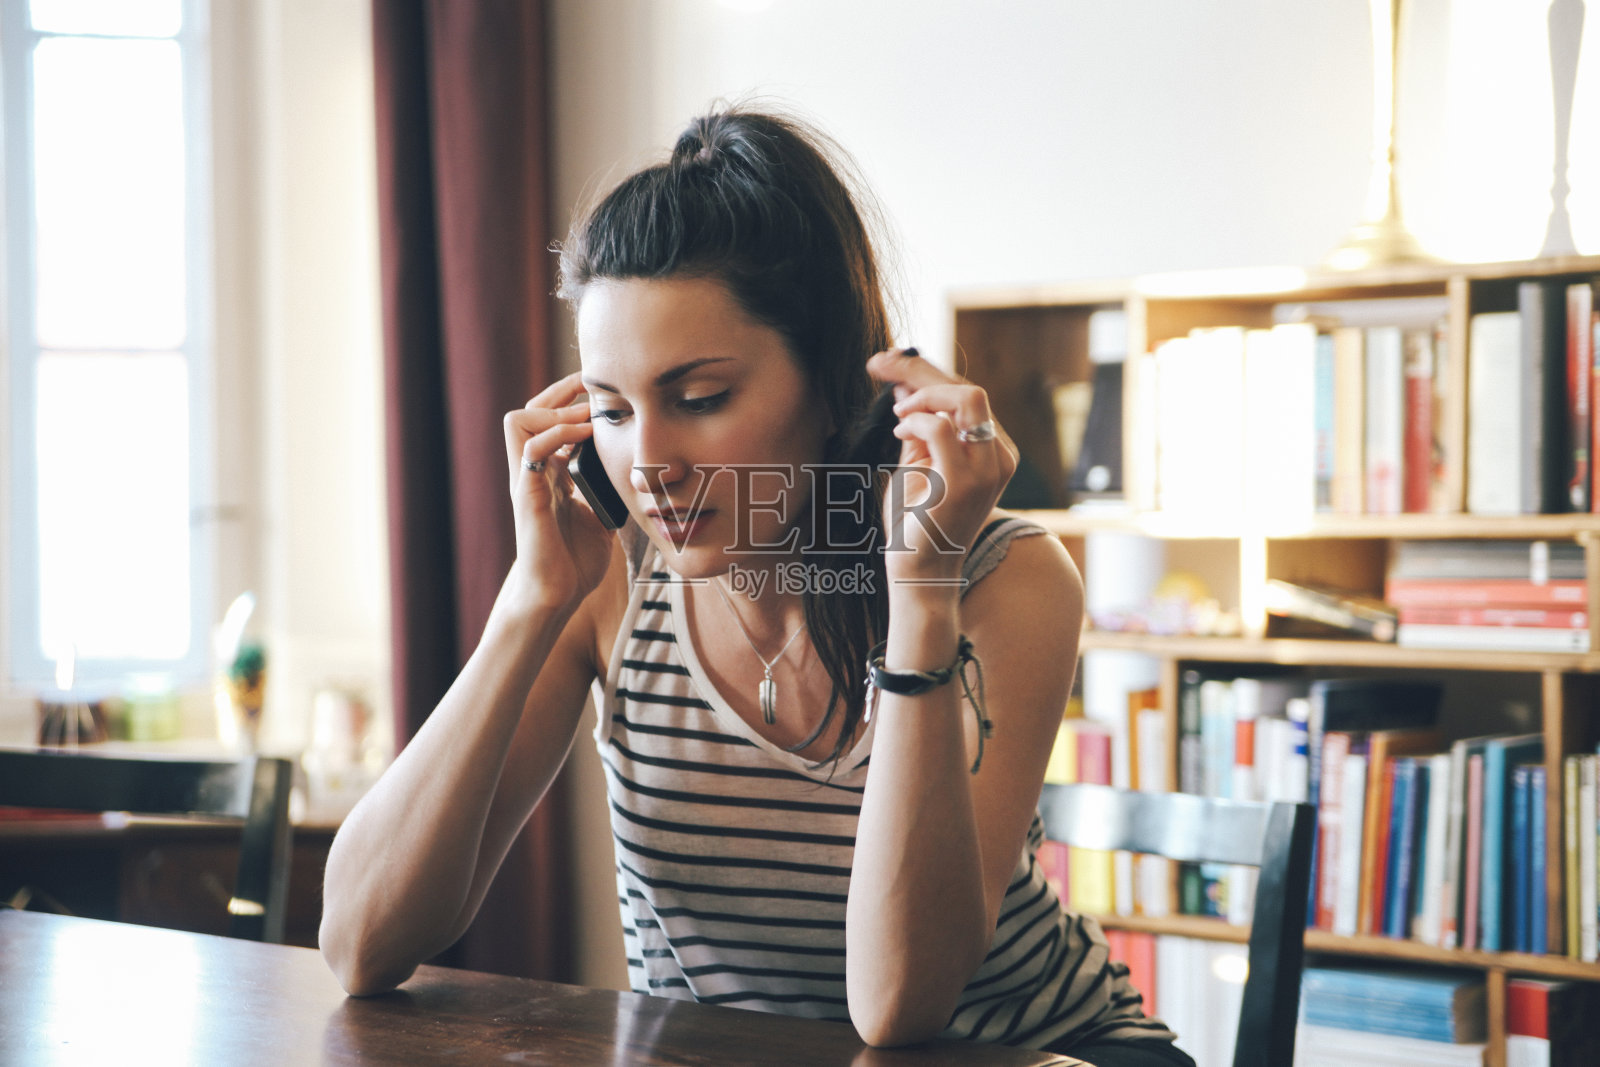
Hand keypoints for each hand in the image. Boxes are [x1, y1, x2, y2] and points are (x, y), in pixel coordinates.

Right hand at [501, 372, 615, 611]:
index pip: (547, 421)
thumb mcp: (599, 516)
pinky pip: (530, 450)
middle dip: (559, 392)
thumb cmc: (575, 561)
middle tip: (590, 385)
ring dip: (554, 410)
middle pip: (528, 411)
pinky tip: (583, 434)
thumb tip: (634, 475)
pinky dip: (555, 434)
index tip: (600, 390)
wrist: (557, 594)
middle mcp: (533, 471)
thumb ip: (606, 491)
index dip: (569, 401)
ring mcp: (527, 481)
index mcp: (549, 474)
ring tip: (587, 415)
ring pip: (518, 421)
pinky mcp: (527, 495)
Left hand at [864, 348, 1016, 583]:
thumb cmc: (916, 524)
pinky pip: (944, 429)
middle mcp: (1000, 457)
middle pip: (969, 389)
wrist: (919, 575)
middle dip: (919, 369)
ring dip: (923, 394)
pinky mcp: (965, 483)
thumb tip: (905, 386)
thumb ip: (919, 428)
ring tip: (896, 411)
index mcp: (994, 451)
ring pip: (967, 398)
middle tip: (878, 363)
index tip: (889, 361)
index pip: (967, 396)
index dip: (927, 373)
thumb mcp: (918, 465)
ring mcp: (988, 470)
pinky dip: (917, 420)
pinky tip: (899, 429)